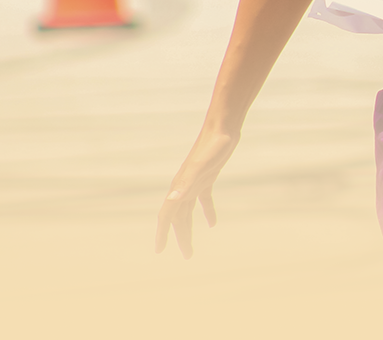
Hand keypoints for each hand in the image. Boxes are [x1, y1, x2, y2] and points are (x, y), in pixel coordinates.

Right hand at [155, 130, 237, 258]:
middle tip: (187, 256)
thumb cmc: (212, 146)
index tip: (159, 250)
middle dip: (181, 237)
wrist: (223, 128)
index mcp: (180, 187)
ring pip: (189, 211)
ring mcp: (196, 182)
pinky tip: (213, 224)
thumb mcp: (201, 167)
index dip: (162, 233)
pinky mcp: (208, 177)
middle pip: (179, 218)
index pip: (167, 216)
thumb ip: (186, 184)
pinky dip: (208, 212)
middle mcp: (184, 186)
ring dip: (190, 228)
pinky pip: (204, 200)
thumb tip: (172, 200)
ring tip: (192, 246)